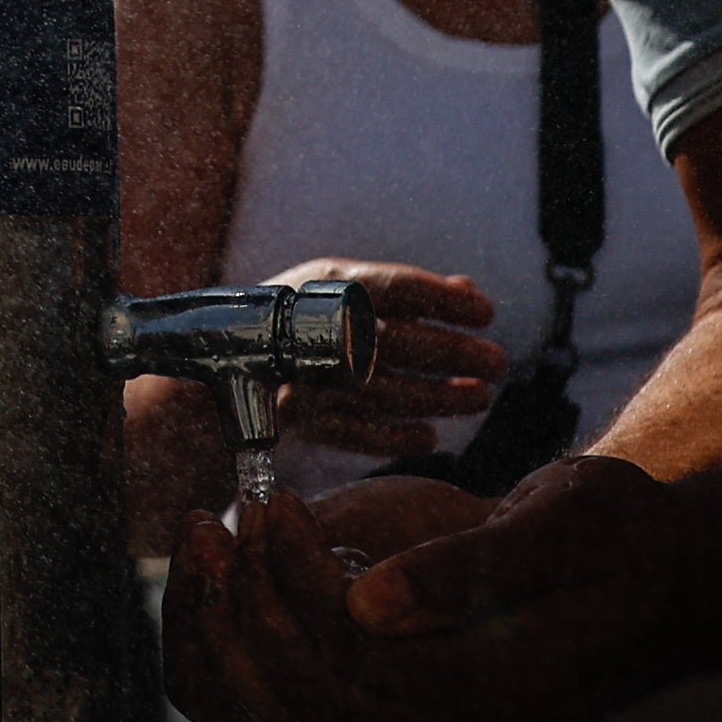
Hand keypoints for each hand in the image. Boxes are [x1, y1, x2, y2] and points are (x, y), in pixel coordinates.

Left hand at [165, 457, 719, 721]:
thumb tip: (366, 600)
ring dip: (237, 648)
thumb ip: (463, 567)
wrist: (678, 583)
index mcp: (492, 695)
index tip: (268, 502)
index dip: (292, 577)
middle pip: (307, 704)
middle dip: (243, 612)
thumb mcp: (562, 523)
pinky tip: (241, 602)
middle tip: (210, 525)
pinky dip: (259, 671)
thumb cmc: (624, 537)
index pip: (350, 653)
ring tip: (209, 559)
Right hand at [251, 256, 508, 460]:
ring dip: (438, 396)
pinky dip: (395, 438)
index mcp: (332, 284)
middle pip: (396, 341)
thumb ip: (409, 291)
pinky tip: (430, 438)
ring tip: (480, 397)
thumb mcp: (347, 286)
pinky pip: (355, 433)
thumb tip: (469, 291)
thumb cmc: (305, 313)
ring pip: (383, 390)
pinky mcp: (302, 419)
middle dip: (453, 353)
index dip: (445, 300)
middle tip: (497, 362)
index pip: (398, 286)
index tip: (486, 313)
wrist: (224, 354)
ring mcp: (309, 376)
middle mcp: (318, 328)